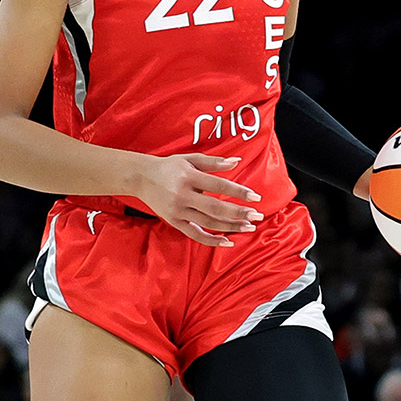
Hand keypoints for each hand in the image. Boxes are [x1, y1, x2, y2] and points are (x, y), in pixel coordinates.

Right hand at [138, 154, 263, 246]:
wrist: (142, 178)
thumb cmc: (170, 166)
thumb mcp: (191, 159)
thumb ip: (214, 162)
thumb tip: (237, 161)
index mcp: (189, 177)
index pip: (218, 185)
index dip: (238, 192)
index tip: (255, 197)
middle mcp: (183, 196)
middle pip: (215, 207)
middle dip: (238, 213)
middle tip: (257, 216)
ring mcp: (178, 211)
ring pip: (208, 222)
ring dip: (230, 226)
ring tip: (249, 226)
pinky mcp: (174, 222)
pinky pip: (195, 234)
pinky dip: (211, 240)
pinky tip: (227, 241)